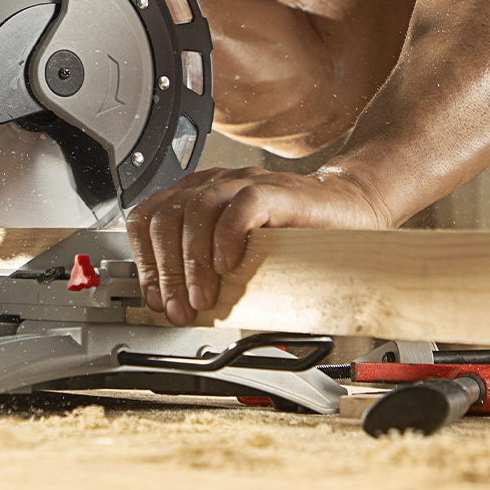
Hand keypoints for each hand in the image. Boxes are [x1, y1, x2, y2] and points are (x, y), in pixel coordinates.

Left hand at [125, 165, 386, 325]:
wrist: (344, 208)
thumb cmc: (291, 234)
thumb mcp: (237, 255)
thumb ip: (207, 272)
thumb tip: (177, 307)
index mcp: (196, 196)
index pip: (147, 217)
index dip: (144, 260)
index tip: (154, 296)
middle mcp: (214, 184)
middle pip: (167, 217)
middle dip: (167, 270)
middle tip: (179, 307)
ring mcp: (243, 182)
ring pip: (197, 210)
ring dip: (193, 262)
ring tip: (203, 296)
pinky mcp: (275, 189)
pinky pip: (241, 205)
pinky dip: (227, 237)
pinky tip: (229, 264)